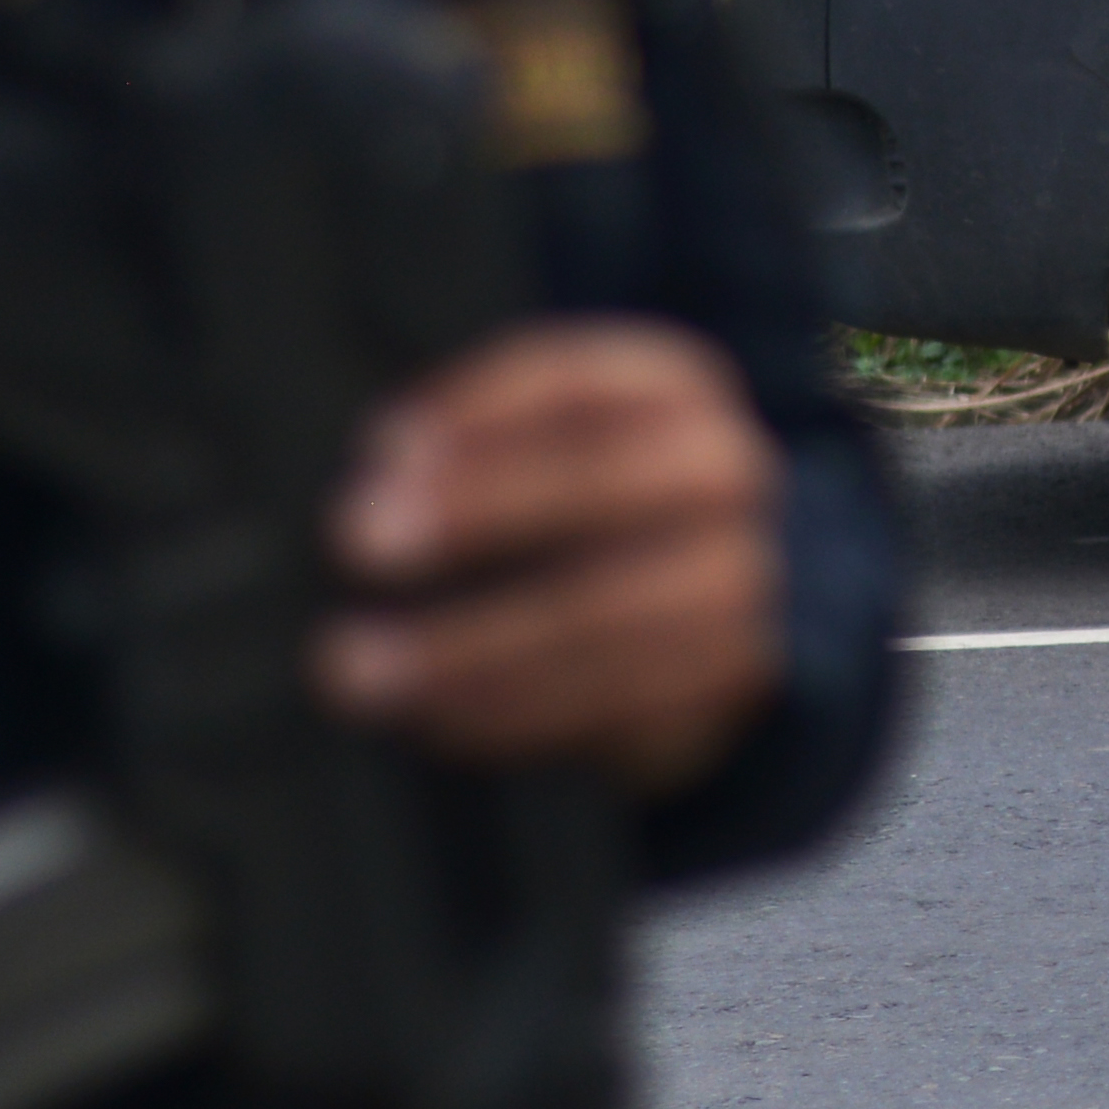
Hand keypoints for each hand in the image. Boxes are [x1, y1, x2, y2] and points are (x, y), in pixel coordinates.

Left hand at [316, 318, 780, 794]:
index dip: (475, 418)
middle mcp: (727, 478)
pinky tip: (437, 722)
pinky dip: (520, 719)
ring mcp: (752, 583)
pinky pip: (627, 711)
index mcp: (679, 395)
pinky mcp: (744, 687)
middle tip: (356, 543)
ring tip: (365, 675)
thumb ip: (477, 445)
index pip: (578, 387)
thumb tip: (387, 469)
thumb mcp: (555, 447)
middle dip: (480, 512)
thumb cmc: (603, 513)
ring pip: (614, 616)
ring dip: (475, 651)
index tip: (378, 456)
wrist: (750, 602)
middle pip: (606, 483)